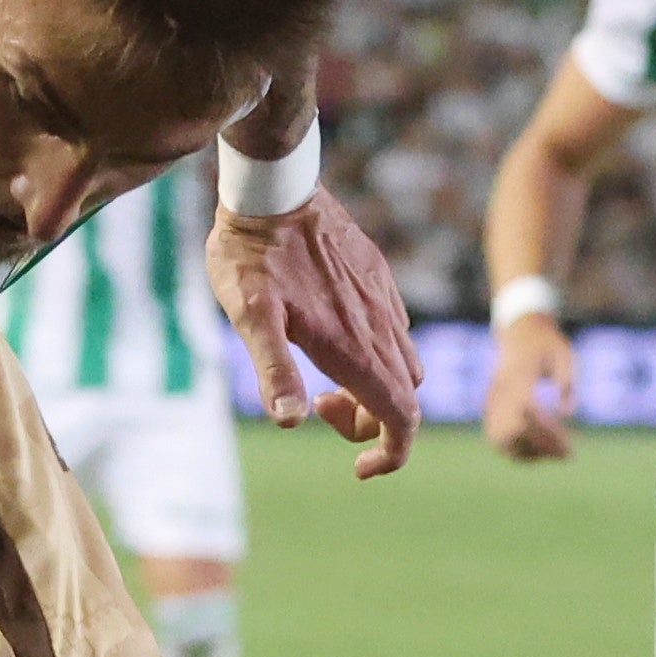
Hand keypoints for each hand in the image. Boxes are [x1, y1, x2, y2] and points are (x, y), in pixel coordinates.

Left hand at [208, 194, 421, 479]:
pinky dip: (377, 356)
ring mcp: (383, 300)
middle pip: (403, 400)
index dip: (391, 455)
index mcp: (353, 347)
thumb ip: (273, 370)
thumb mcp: (250, 316)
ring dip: (375, 389)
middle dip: (370, 423)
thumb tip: (290, 420)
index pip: (400, 419)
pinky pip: (397, 331)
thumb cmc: (252, 256)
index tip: (359, 468)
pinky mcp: (379, 277)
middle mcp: (379, 327)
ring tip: (321, 376)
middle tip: (317, 406)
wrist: (273, 188)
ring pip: (405, 366)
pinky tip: (333, 337)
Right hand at [486, 312, 577, 460]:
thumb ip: (568, 384)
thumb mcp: (565, 355)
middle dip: (541, 447)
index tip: (570, 446)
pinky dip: (517, 452)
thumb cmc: (547, 343)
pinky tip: (540, 452)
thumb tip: (567, 414)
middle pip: (513, 431)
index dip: (548, 433)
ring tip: (555, 453)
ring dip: (528, 452)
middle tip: (568, 453)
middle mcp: (500, 391)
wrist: (520, 332)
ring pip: (502, 441)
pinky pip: (498, 440)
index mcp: (518, 375)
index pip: (528, 412)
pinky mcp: (490, 409)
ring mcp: (492, 401)